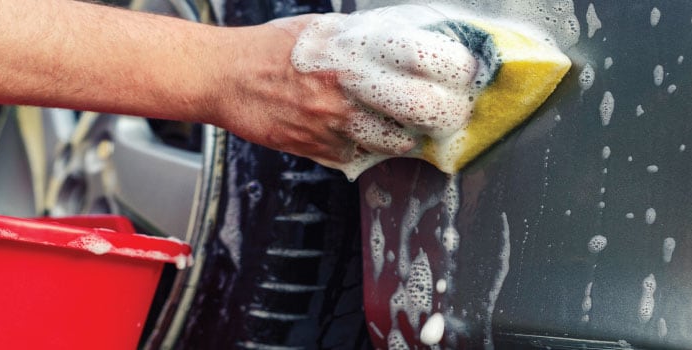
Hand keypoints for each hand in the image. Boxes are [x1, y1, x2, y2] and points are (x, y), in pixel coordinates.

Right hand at [201, 7, 478, 176]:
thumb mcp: (329, 27)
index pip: (430, 58)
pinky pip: (365, 156)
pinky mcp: (321, 150)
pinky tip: (359, 131)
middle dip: (447, 112)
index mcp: (356, 46)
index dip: (459, 69)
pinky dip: (370, 147)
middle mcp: (349, 85)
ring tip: (400, 121)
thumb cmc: (275, 48)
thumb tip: (424, 41)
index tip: (466, 73)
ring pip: (401, 142)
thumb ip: (374, 36)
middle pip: (427, 109)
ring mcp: (335, 122)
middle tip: (449, 109)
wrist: (224, 76)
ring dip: (407, 134)